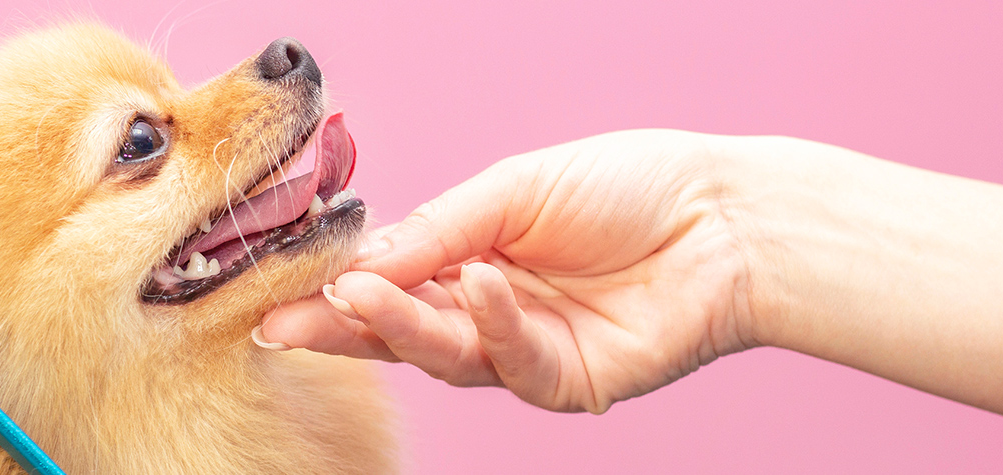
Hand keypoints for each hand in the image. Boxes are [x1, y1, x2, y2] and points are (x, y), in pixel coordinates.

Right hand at [256, 129, 759, 412]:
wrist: (724, 214)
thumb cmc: (628, 186)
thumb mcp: (515, 189)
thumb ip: (439, 226)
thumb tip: (358, 259)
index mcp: (471, 258)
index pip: (391, 280)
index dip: (337, 286)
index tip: (278, 288)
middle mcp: (490, 311)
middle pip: (402, 331)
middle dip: (341, 326)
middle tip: (285, 321)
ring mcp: (527, 350)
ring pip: (445, 354)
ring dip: (401, 324)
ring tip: (360, 295)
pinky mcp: (568, 382)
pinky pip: (514, 362)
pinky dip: (493, 321)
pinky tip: (482, 281)